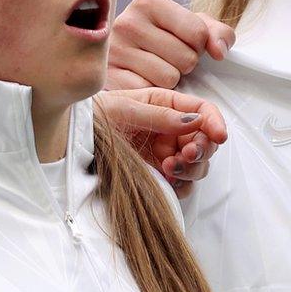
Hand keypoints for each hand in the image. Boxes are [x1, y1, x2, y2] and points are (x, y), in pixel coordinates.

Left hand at [97, 88, 231, 196]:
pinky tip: (167, 181)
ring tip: (169, 168)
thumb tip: (193, 121)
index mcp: (167, 105)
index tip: (218, 136)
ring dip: (191, 169)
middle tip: (186, 156)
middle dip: (202, 150)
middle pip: (205, 141)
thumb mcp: (125, 109)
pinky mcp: (158, 174)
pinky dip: (181, 185)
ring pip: (197, 165)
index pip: (203, 111)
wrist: (72, 138)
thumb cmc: (94, 115)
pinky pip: (182, 184)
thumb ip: (160, 115)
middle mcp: (171, 130)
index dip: (215, 123)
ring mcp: (166, 153)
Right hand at [106, 0, 234, 92]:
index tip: (187, 44)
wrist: (122, 55)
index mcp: (149, 2)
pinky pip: (149, 93)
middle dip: (186, 64)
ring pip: (169, 79)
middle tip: (169, 59)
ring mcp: (114, 51)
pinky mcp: (109, 78)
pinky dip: (151, 91)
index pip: (198, 33)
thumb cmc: (161, 38)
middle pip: (186, 59)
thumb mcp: (191, 26)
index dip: (200, 45)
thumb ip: (217, 33)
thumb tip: (219, 52)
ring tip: (155, 69)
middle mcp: (127, 22)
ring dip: (170, 80)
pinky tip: (142, 80)